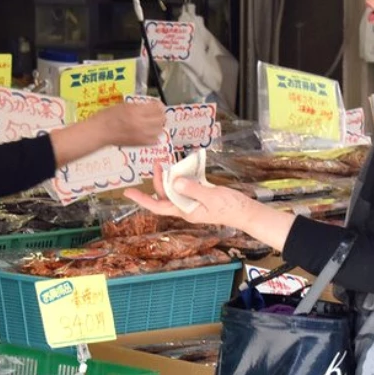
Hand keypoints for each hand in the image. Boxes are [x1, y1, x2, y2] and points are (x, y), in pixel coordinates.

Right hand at [89, 101, 165, 146]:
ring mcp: (141, 134)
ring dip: (158, 125)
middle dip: (161, 114)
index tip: (157, 104)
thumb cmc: (107, 117)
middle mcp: (140, 123)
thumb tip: (150, 106)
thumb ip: (138, 106)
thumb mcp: (123, 105)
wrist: (99, 132)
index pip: (156, 107)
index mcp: (135, 111)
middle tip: (157, 113)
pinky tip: (150, 133)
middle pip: (161, 118)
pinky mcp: (139, 143)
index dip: (159, 105)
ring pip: (160, 129)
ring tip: (154, 123)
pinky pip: (154, 140)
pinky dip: (155, 136)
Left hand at [124, 163, 254, 226]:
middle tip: (157, 164)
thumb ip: (192, 190)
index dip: (142, 200)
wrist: (245, 211)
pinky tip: (183, 166)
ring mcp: (192, 201)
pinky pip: (185, 185)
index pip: (158, 207)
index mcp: (185, 211)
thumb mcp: (211, 197)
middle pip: (164, 195)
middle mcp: (185, 207)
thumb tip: (174, 183)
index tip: (128, 192)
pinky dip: (182, 176)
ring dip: (168, 177)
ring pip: (173, 189)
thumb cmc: (229, 207)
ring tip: (166, 163)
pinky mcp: (199, 194)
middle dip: (157, 181)